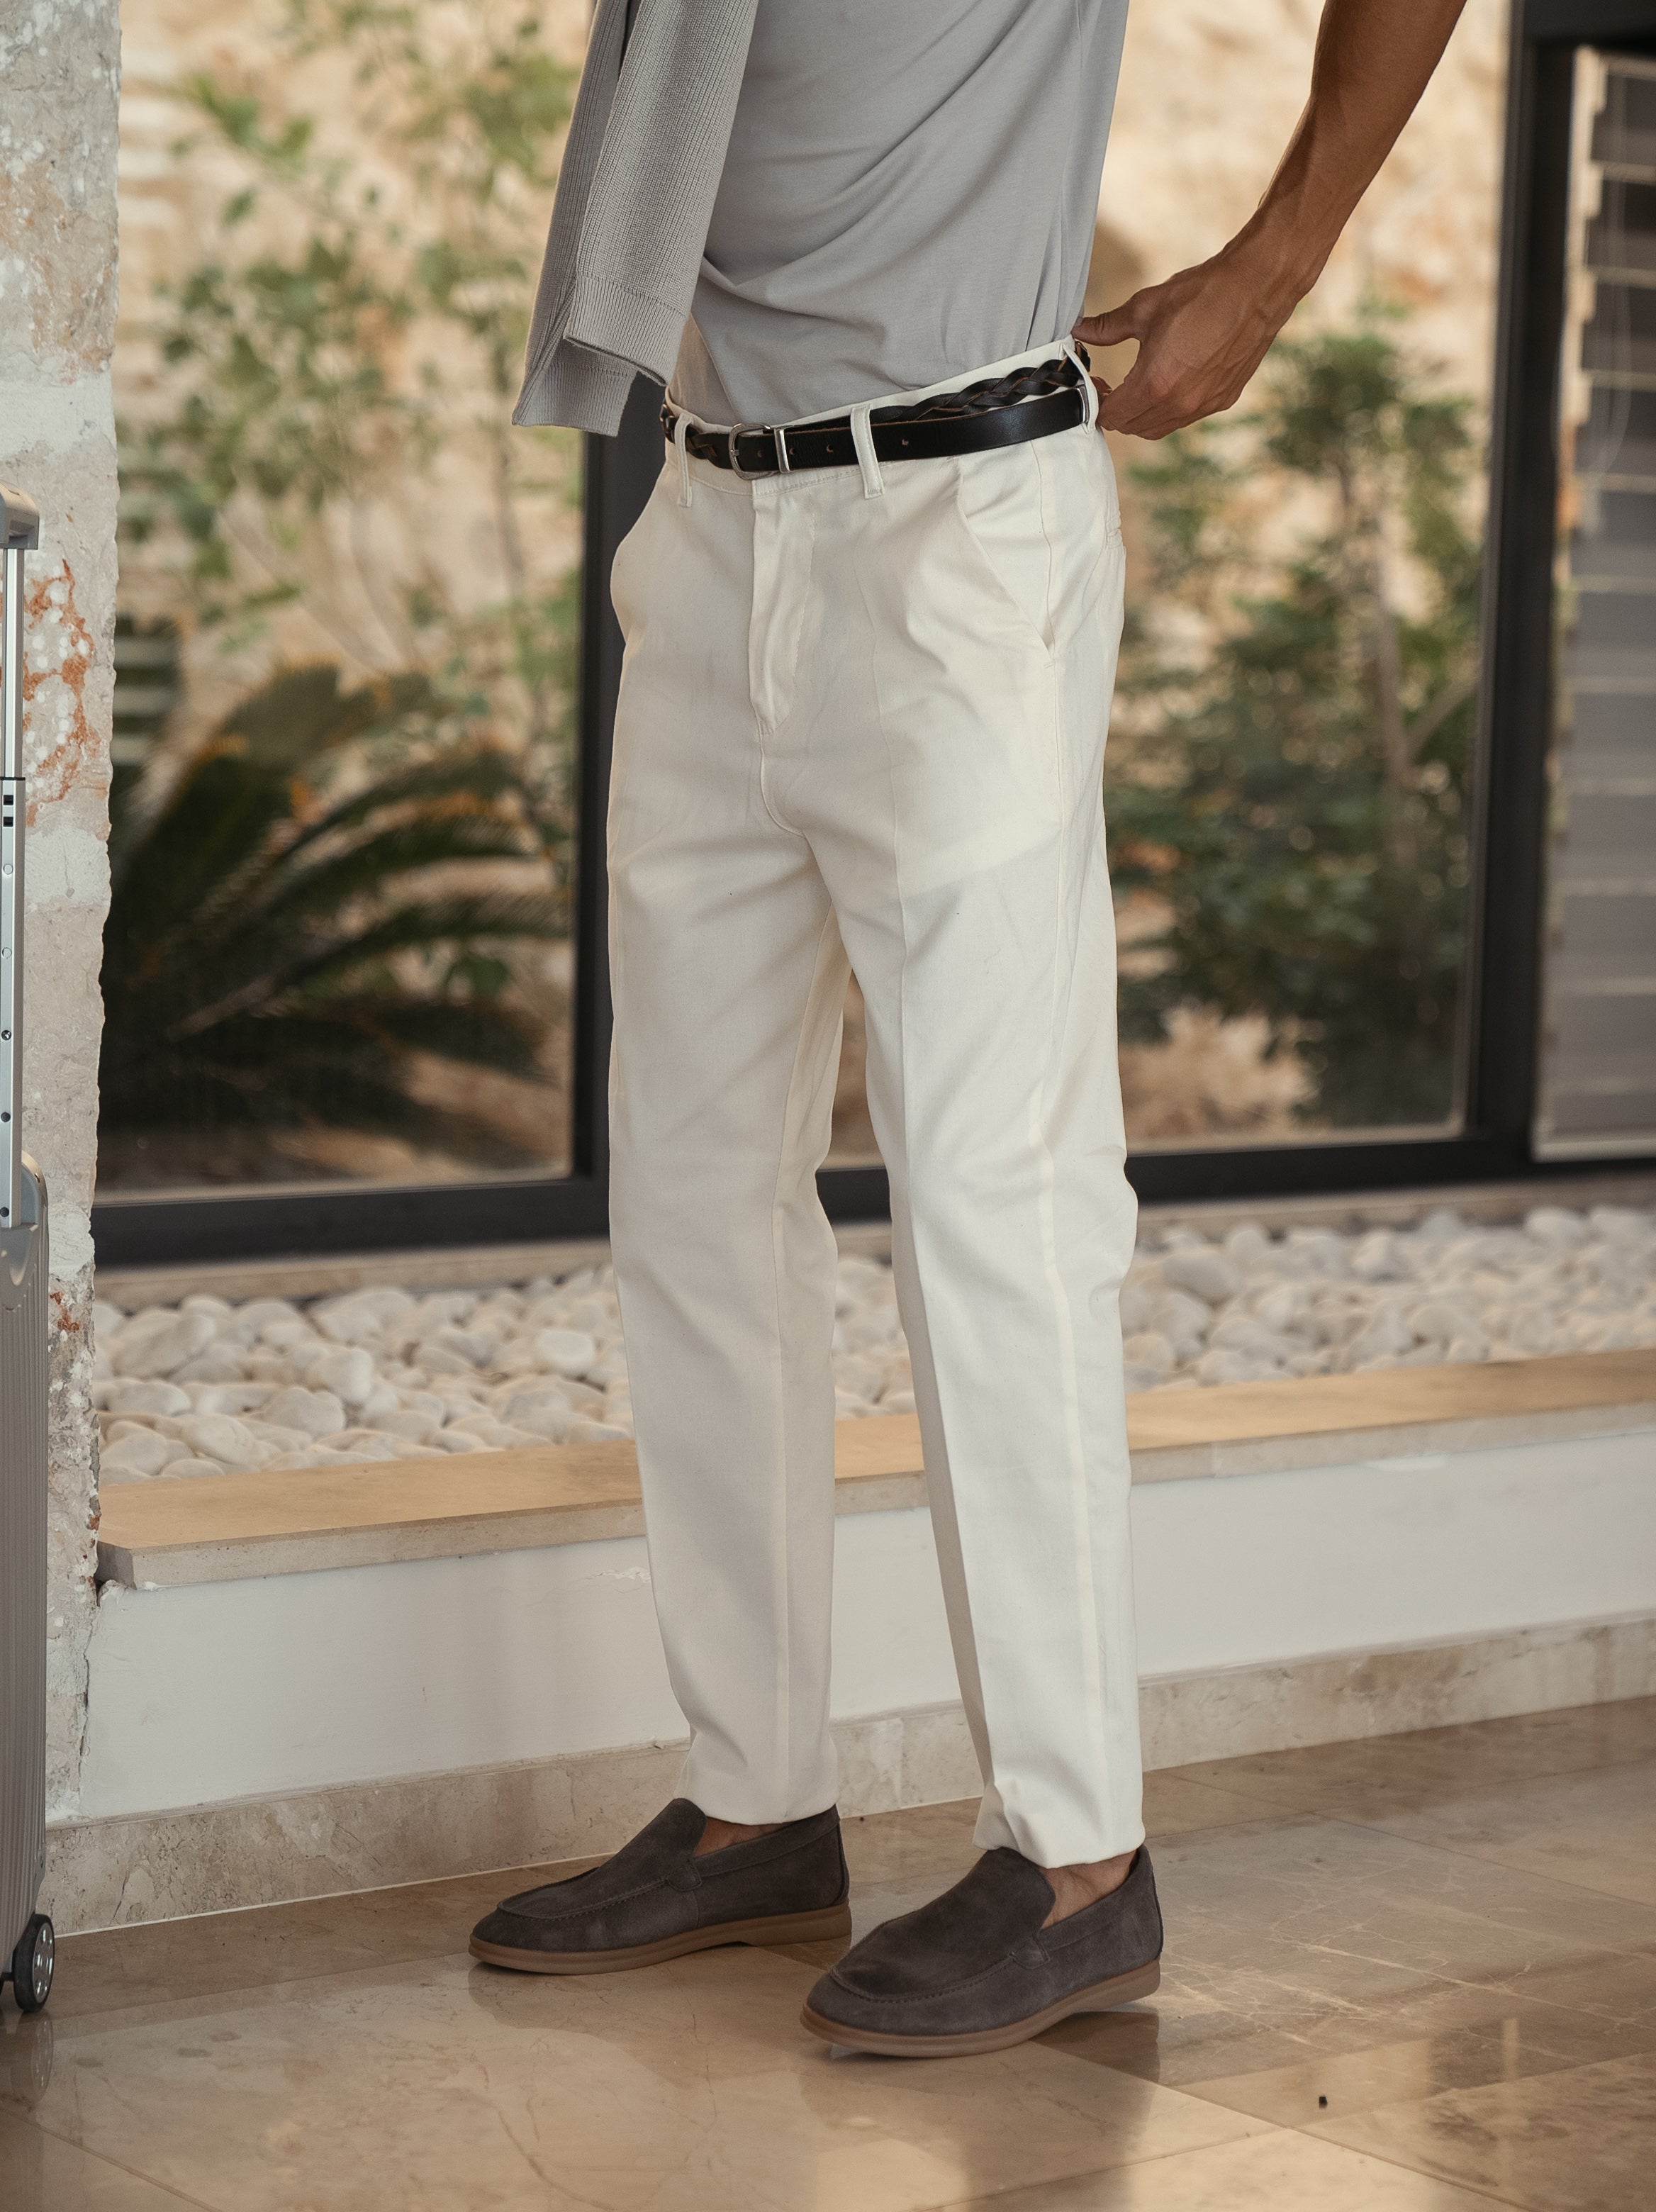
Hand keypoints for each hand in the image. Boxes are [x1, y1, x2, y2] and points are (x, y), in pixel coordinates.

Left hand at [1073, 241, 1302, 441]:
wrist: (1255, 287)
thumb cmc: (1200, 294)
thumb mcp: (1144, 308)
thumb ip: (1107, 327)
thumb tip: (1079, 330)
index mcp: (1154, 385)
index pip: (1112, 416)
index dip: (1096, 403)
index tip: (1096, 384)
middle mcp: (1179, 404)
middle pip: (1132, 427)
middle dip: (1117, 410)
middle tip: (1113, 385)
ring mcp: (1203, 406)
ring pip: (1159, 427)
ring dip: (1142, 413)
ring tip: (1139, 384)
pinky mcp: (1223, 400)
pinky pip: (1185, 417)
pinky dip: (1169, 408)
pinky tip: (1171, 380)